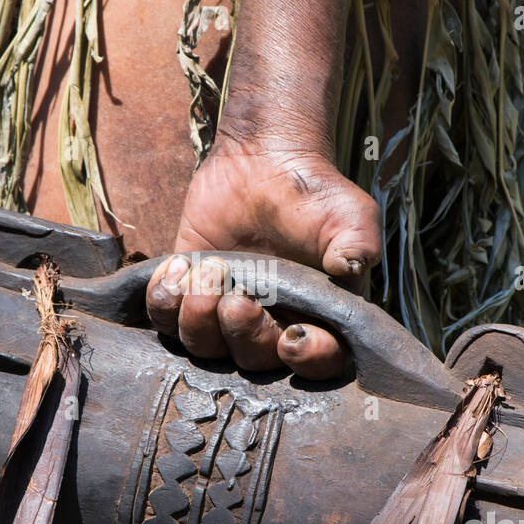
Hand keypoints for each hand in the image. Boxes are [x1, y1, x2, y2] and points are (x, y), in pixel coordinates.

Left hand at [145, 134, 381, 379]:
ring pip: (204, 347)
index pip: (318, 362)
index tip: (291, 335)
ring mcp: (224, 313)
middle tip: (238, 297)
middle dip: (242, 334)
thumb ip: (358, 244)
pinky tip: (178, 268)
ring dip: (198, 319)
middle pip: (253, 361)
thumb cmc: (314, 193)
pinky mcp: (188, 293)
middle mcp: (270, 324)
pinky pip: (166, 319)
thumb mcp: (350, 215)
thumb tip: (349, 268)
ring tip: (207, 273)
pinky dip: (165, 301)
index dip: (305, 360)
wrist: (263, 160)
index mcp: (317, 318)